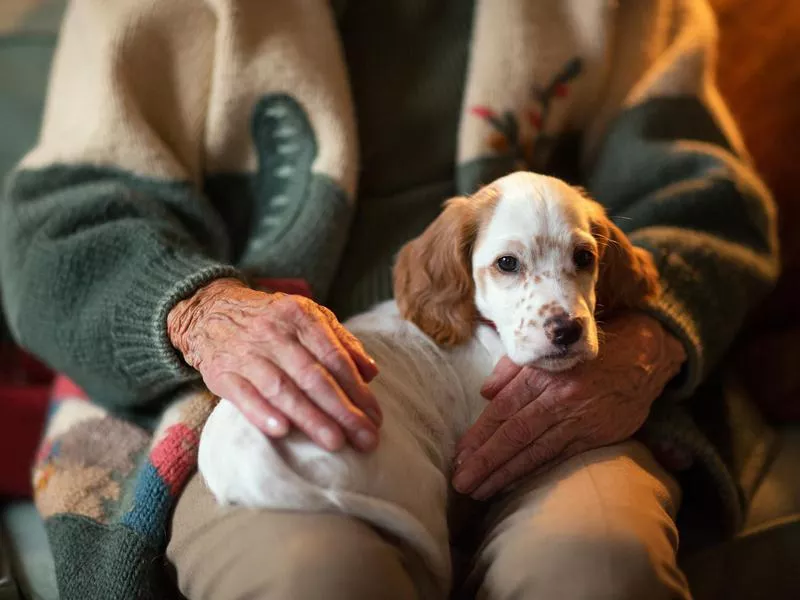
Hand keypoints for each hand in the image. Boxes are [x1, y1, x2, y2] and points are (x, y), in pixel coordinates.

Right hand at [167, 278, 381, 451]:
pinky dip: (262, 413)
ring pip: (282, 388)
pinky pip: (243, 395)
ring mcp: (247, 353)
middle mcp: (274, 333)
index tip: (376, 417)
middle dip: (342, 410)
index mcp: (301, 316)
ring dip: (310, 418)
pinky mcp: (221, 372)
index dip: (357, 389)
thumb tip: (371, 372)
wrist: (210, 311)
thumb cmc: (271, 320)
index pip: (334, 357)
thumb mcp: (307, 318)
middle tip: (365, 438)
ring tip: (335, 443)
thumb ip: (341, 343)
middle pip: (313, 376)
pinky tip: (282, 431)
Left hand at [452, 313, 685, 499]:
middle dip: (486, 461)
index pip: (503, 409)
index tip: (460, 454)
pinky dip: (536, 472)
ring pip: (536, 451)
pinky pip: (560, 457)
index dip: (479, 434)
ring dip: (505, 474)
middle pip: (515, 434)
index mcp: (543, 374)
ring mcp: (580, 420)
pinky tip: (515, 484)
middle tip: (462, 482)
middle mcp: (560, 398)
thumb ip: (512, 369)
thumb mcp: (547, 348)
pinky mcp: (597, 436)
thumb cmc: (586, 349)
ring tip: (480, 490)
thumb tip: (484, 393)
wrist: (643, 355)